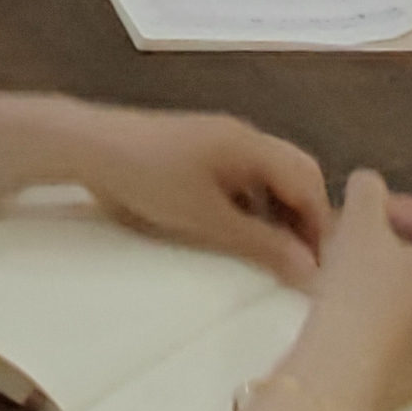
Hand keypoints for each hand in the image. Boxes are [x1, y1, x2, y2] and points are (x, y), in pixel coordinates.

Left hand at [0, 99, 326, 286]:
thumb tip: (312, 273)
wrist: (87, 146)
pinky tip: (242, 235)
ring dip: (279, 214)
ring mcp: (220, 141)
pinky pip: (243, 177)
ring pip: (269, 177)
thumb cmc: (150, 180)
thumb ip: (262, 245)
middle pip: (295, 175)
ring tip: (277, 258)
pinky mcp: (199, 151)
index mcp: (252, 145)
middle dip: (305, 220)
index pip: (309, 182)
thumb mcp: (209, 220)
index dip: (321, 227)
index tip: (324, 271)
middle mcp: (243, 137)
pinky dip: (254, 206)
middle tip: (303, 266)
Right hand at [277, 172, 411, 410]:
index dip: (395, 208)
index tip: (358, 210)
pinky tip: (359, 313)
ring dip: (393, 278)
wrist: (346, 374)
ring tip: (351, 274)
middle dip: (394, 243)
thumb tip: (371, 187)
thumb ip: (367, 190)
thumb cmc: (359, 289)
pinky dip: (394, 313)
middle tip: (353, 240)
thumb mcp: (356, 221)